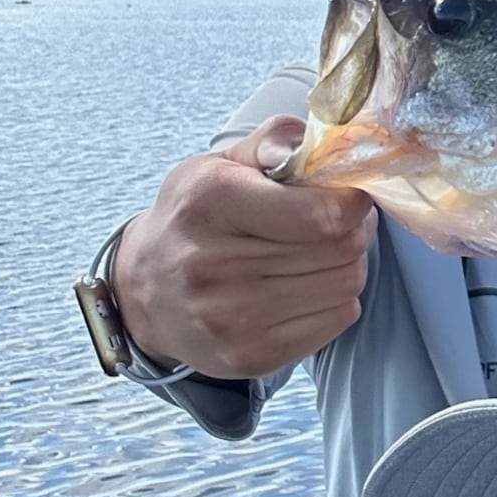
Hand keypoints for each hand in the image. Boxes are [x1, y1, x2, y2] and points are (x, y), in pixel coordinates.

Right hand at [112, 116, 377, 380]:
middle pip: (342, 248)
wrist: (145, 292)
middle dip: (352, 230)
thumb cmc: (196, 218)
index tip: (346, 195)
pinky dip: (335, 300)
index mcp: (211, 202)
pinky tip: (304, 287)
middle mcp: (214, 264)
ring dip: (346, 264)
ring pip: (347, 284)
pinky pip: (339, 319)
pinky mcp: (250, 355)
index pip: (325, 213)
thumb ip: (275, 140)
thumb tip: (322, 146)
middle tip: (334, 222)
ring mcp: (231, 317)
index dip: (352, 200)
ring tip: (317, 253)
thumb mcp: (221, 164)